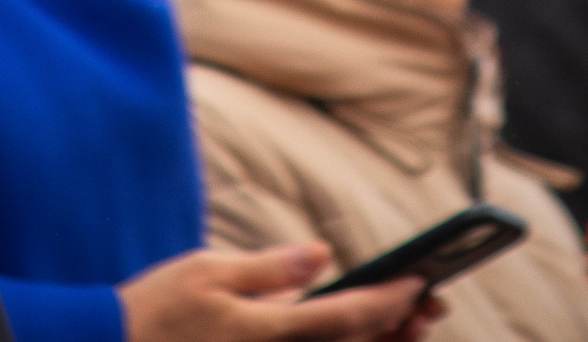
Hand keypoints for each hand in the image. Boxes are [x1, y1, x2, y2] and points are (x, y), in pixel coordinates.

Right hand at [120, 245, 424, 341]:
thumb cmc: (155, 312)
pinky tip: (357, 336)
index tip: (423, 281)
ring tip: (409, 323)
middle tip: (433, 306)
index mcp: (269, 330)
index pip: (348, 317)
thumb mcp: (207, 272)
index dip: (392, 299)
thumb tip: (322, 255)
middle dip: (398, 327)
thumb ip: (269, 269)